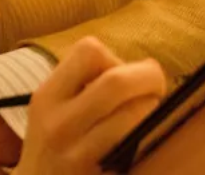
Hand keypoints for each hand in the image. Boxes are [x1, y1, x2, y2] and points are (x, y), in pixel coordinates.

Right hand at [14, 38, 166, 174]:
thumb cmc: (52, 150)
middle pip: (117, 81)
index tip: (122, 74)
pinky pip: (136, 147)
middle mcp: (59, 122)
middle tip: (156, 88)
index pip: (89, 51)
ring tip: (150, 115)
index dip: (115, 58)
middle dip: (149, 78)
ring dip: (153, 109)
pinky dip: (149, 136)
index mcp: (47, 96)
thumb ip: (80, 86)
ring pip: (133, 114)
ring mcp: (78, 154)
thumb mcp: (50, 112)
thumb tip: (139, 67)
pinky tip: (144, 140)